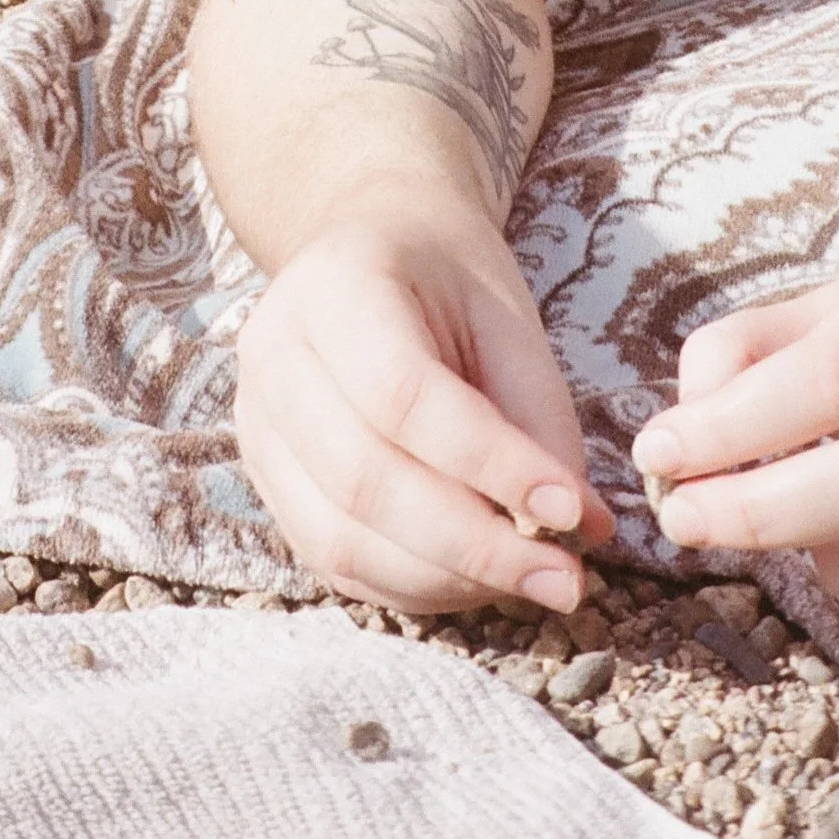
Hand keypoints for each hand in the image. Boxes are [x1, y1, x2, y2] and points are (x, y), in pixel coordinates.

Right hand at [234, 213, 614, 615]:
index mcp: (334, 285)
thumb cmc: (449, 281)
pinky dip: (413, 586)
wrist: (374, 252)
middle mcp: (273, 354)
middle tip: (565, 578)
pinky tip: (478, 579)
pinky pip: (333, 561)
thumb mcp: (506, 319)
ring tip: (531, 580)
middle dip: (474, 545)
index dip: (491, 465)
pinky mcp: (265, 481)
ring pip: (341, 539)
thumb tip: (582, 528)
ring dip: (447, 579)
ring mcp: (256, 424)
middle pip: (364, 480)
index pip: (404, 395)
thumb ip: (538, 416)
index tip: (572, 512)